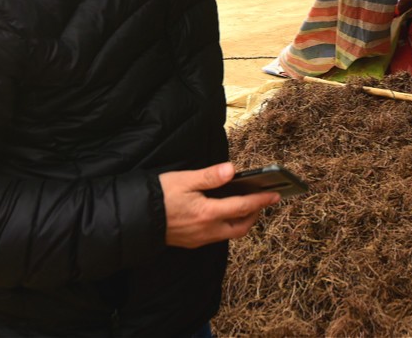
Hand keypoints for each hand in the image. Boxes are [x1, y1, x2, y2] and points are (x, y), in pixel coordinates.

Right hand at [159, 163, 279, 248]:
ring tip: (246, 205)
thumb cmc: (158, 196)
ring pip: (230, 233)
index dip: (261, 200)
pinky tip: (224, 213)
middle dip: (255, 214)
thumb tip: (232, 170)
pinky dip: (227, 225)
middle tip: (262, 200)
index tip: (276, 195)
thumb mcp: (184, 180)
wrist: (135, 218)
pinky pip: (217, 236)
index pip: (242, 207)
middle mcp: (207, 230)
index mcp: (207, 213)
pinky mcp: (192, 242)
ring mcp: (200, 239)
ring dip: (242, 221)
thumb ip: (209, 177)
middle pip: (241, 227)